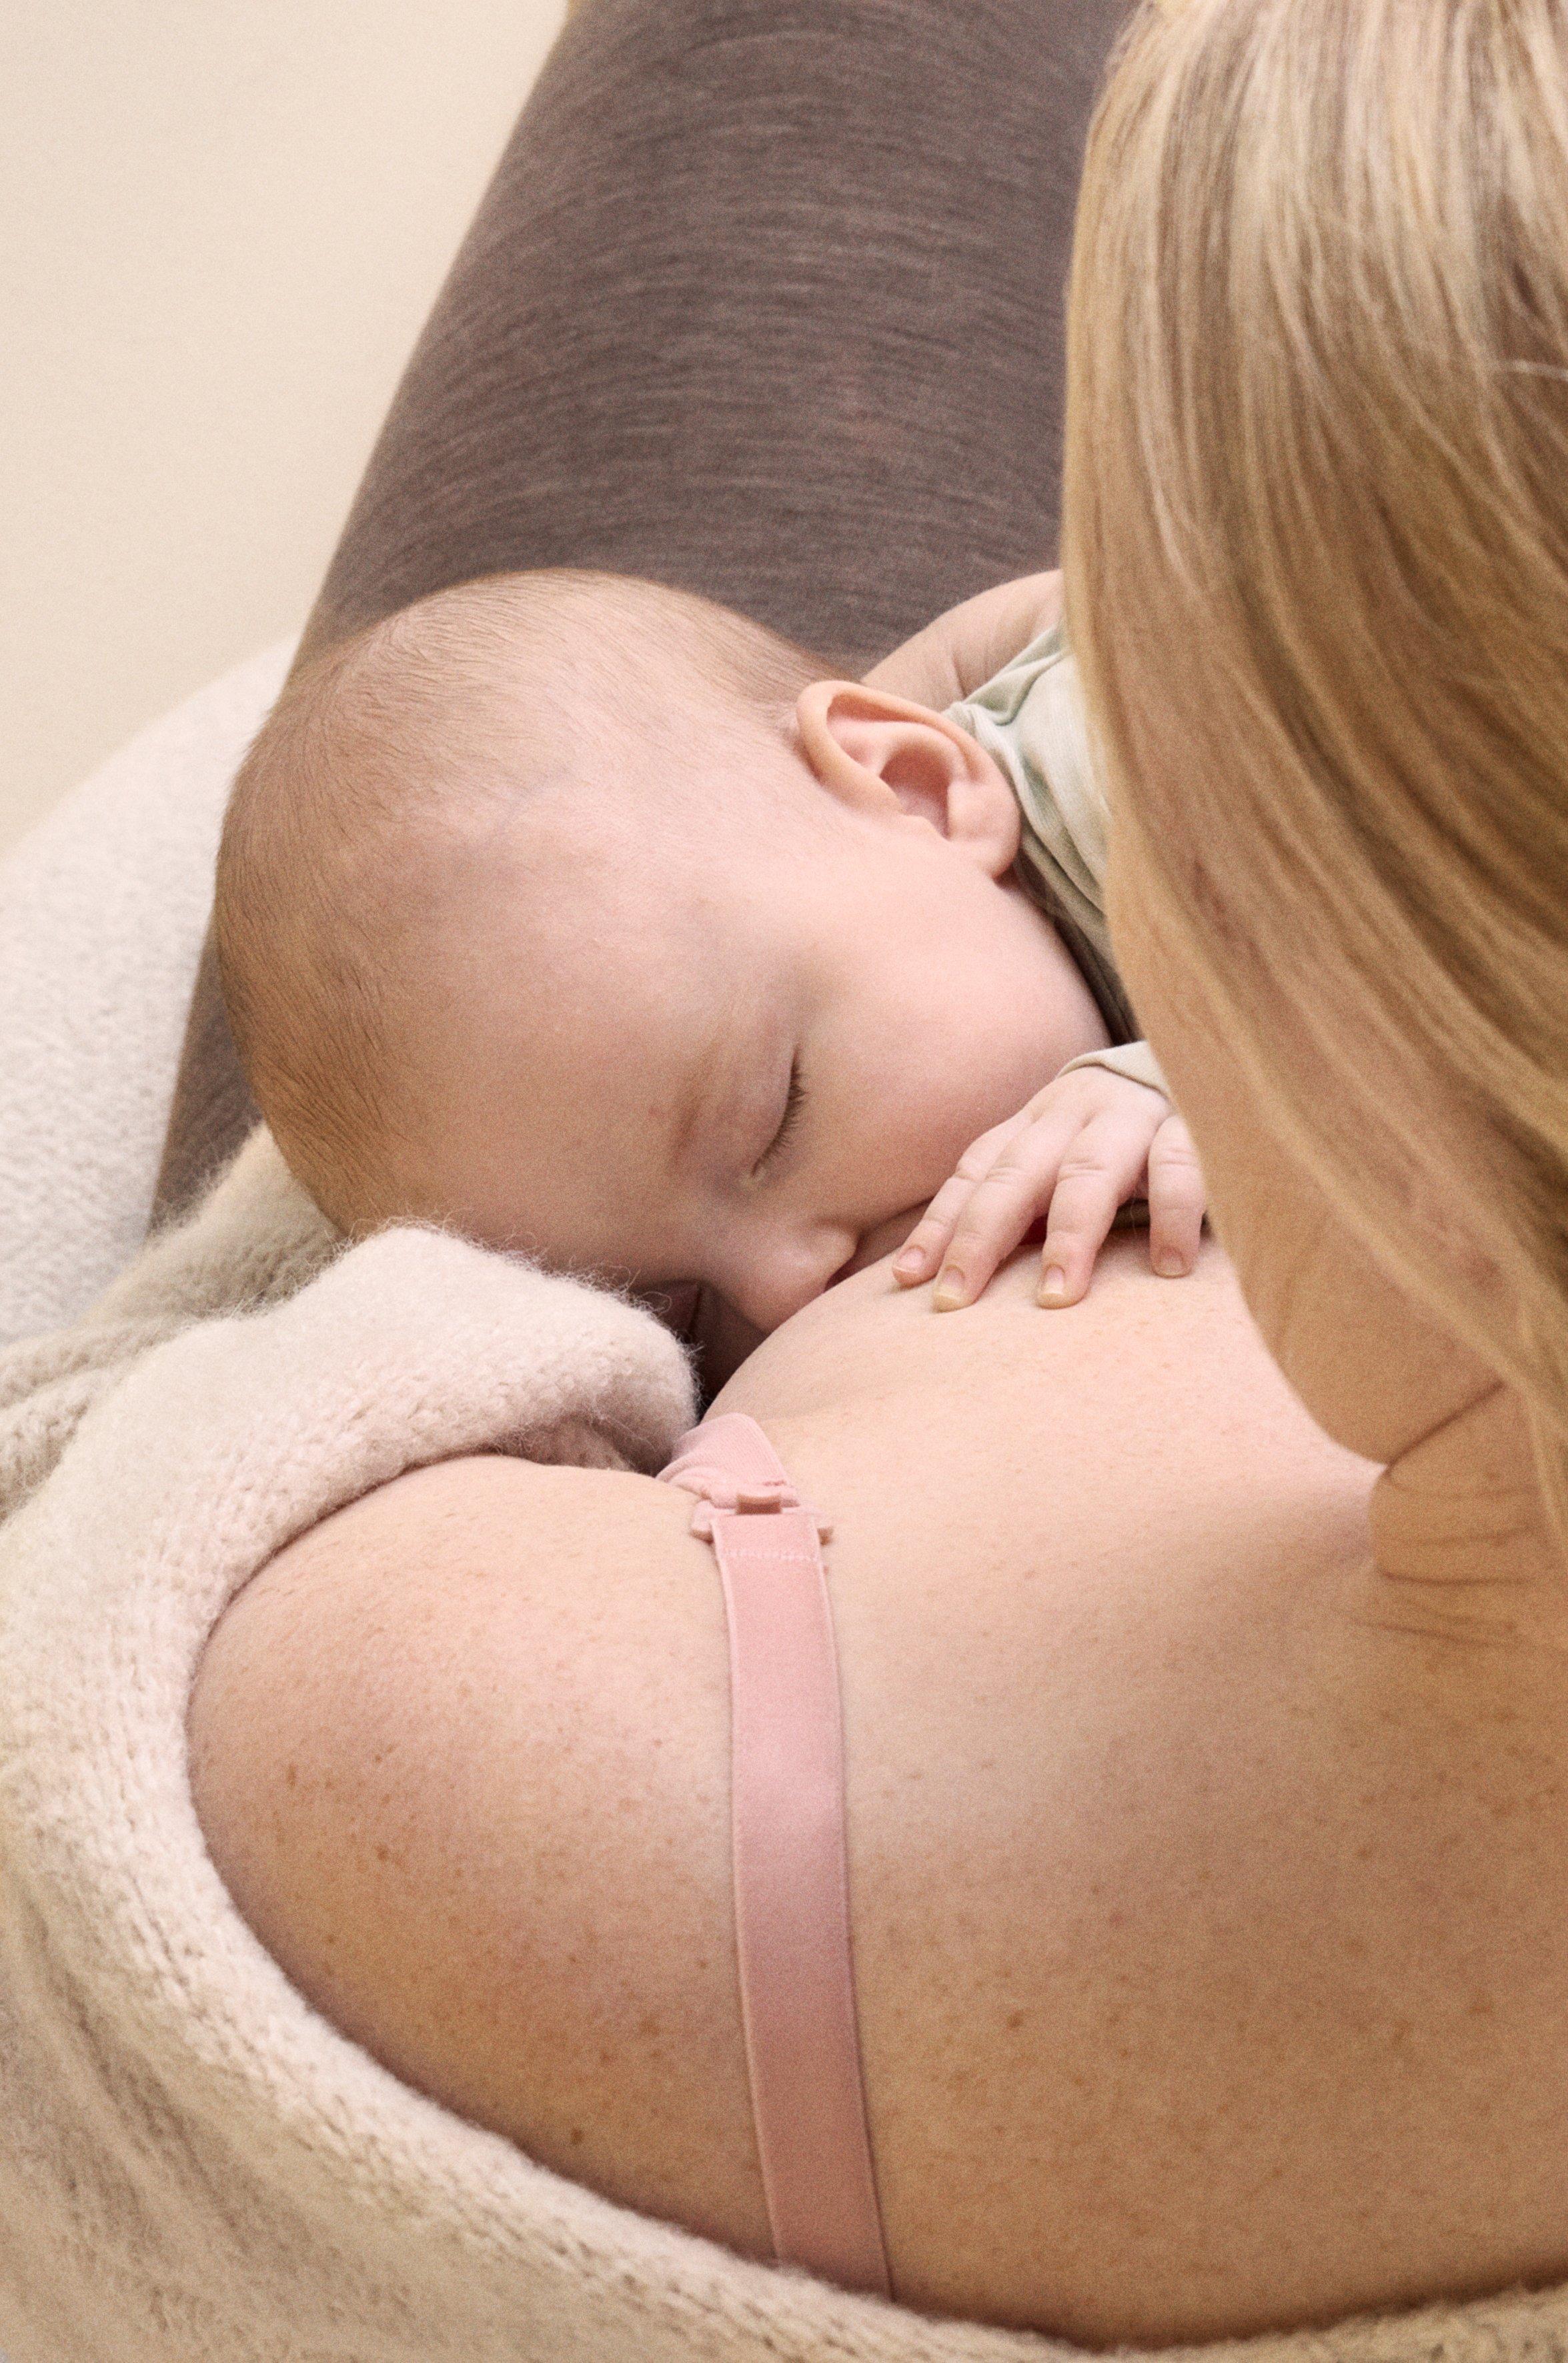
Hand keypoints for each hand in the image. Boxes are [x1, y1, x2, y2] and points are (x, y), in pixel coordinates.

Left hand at [892, 1067, 1205, 1310]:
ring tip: (1054, 1297)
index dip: (940, 1224)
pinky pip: (1181, 1165)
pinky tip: (1169, 1268)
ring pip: (1089, 1171)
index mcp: (1035, 1125)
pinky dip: (1174, 1213)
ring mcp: (1134, 1117)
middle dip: (982, 1238)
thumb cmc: (1118, 1140)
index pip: (976, 1173)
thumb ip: (1021, 1205)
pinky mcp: (1196, 1126)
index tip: (910, 1279)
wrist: (1205, 1061)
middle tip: (957, 1300)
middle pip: (1016, 1175)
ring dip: (1069, 1235)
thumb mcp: (1060, 1159)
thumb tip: (947, 1275)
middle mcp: (1075, 1114)